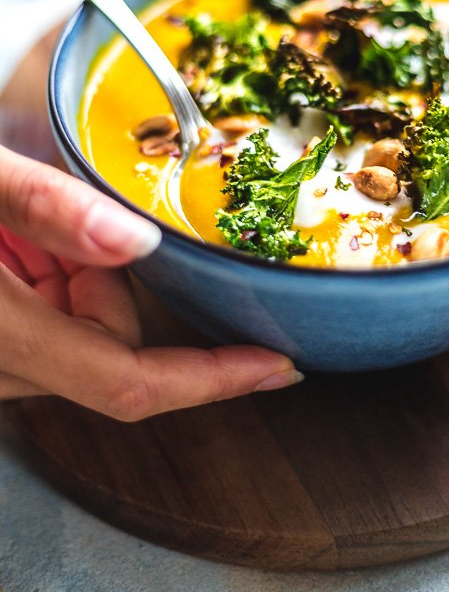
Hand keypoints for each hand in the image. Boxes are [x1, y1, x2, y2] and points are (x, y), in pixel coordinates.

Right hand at [0, 146, 302, 418]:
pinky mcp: (1, 340)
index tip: (278, 363)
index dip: (213, 378)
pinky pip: (56, 319)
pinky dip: (62, 276)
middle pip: (115, 348)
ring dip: (85, 275)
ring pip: (86, 331)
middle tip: (81, 220)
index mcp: (2, 336)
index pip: (128, 383)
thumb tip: (138, 239)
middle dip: (125, 282)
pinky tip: (26, 241)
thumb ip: (44, 208)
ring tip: (32, 227)